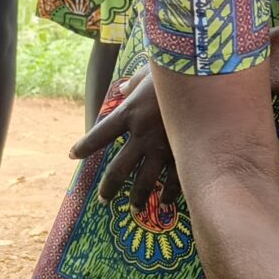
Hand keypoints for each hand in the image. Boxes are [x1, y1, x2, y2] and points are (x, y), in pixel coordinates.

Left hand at [74, 68, 177, 211]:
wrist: (205, 78)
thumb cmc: (175, 70)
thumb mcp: (148, 73)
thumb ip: (132, 85)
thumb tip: (123, 90)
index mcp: (130, 113)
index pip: (100, 135)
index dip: (85, 146)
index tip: (73, 154)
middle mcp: (142, 135)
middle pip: (119, 169)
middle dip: (109, 187)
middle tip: (103, 199)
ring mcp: (164, 148)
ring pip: (146, 182)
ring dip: (138, 197)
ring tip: (134, 208)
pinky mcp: (185, 154)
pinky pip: (175, 180)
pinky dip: (172, 193)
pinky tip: (168, 202)